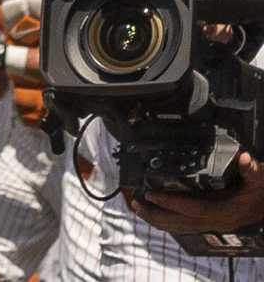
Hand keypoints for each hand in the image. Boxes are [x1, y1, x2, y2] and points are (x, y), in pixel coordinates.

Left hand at [130, 153, 263, 234]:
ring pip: (180, 227)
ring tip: (138, 208)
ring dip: (158, 220)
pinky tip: (155, 214)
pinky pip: (184, 226)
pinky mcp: (209, 224)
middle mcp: (215, 222)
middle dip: (155, 215)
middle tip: (135, 204)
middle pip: (180, 223)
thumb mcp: (260, 180)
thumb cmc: (261, 193)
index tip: (151, 194)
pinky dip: (168, 222)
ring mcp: (212, 225)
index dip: (171, 203)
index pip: (192, 208)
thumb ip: (251, 170)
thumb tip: (245, 158)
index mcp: (224, 211)